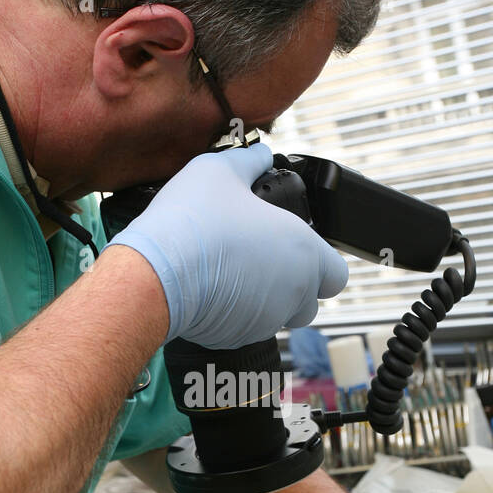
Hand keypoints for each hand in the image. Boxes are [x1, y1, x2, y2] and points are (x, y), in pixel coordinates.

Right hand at [105, 143, 347, 348]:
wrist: (156, 275)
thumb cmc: (192, 223)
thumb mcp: (221, 169)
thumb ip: (250, 160)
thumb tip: (259, 154)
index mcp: (303, 253)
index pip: (337, 274)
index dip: (322, 263)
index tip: (299, 251)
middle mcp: (292, 293)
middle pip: (309, 301)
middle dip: (293, 286)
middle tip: (261, 260)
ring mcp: (265, 320)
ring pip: (277, 316)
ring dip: (264, 299)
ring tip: (230, 271)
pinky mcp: (236, 338)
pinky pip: (246, 328)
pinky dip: (235, 313)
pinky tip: (210, 289)